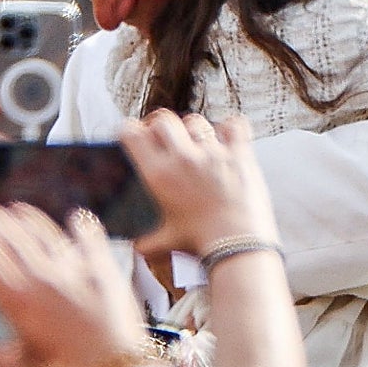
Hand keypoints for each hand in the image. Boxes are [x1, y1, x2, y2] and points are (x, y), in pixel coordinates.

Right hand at [0, 196, 145, 366]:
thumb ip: (8, 357)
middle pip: (9, 237)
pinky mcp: (102, 267)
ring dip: (25, 217)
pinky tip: (75, 216)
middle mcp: (41, 278)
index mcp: (17, 301)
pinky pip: (88, 236)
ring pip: (41, 231)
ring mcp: (72, 269)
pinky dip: (80, 224)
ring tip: (14, 208)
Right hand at [120, 111, 278, 258]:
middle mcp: (183, 158)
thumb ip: (146, 242)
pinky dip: (230, 128)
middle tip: (162, 135)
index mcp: (159, 175)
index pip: (132, 134)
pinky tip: (226, 137)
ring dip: (192, 129)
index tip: (131, 133)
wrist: (237, 246)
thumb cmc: (201, 243)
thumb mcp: (165, 242)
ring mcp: (213, 154)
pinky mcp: (239, 155)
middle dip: (159, 125)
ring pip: (196, 121)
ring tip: (195, 140)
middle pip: (163, 120)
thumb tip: (137, 246)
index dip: (128, 130)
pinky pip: (234, 126)